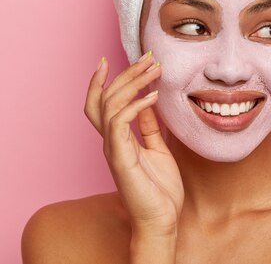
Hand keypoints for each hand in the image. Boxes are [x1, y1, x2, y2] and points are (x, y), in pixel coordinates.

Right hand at [84, 53, 183, 236]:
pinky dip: (136, 105)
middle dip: (125, 73)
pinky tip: (153, 97)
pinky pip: (120, 123)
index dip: (103, 81)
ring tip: (155, 70)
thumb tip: (149, 103)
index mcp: (118, 138)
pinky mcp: (120, 158)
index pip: (102, 103)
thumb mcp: (158, 149)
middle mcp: (111, 141)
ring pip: (109, 104)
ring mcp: (113, 149)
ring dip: (132, 83)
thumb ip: (150, 127)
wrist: (162, 219)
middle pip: (105, 97)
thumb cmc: (160, 188)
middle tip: (149, 57)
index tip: (112, 58)